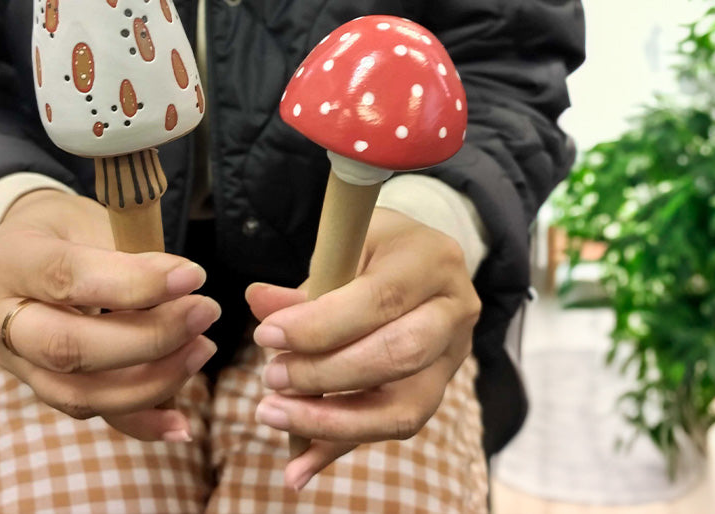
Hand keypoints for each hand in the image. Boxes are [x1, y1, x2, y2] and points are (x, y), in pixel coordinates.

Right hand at [0, 189, 219, 441]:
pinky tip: (180, 422)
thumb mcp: (91, 219)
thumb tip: (183, 287)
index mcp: (7, 259)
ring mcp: (13, 361)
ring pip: (78, 394)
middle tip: (204, 314)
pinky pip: (89, 413)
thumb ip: (130, 254)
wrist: (23, 250)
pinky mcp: (38, 387)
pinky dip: (139, 421)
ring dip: (152, 382)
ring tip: (200, 350)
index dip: (135, 283)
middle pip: (67, 348)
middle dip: (148, 340)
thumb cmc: (65, 228)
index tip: (192, 277)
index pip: (67, 278)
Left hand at [245, 207, 480, 489]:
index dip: (322, 325)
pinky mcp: (436, 392)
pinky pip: (388, 429)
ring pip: (403, 408)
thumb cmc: (375, 249)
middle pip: (399, 356)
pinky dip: (338, 449)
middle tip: (272, 377)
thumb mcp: (344, 247)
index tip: (267, 336)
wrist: (419, 262)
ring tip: (274, 416)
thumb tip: (259, 303)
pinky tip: (297, 467)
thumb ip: (307, 283)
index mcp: (432, 261)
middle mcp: (455, 312)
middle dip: (327, 375)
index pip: (381, 301)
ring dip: (331, 423)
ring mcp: (452, 359)